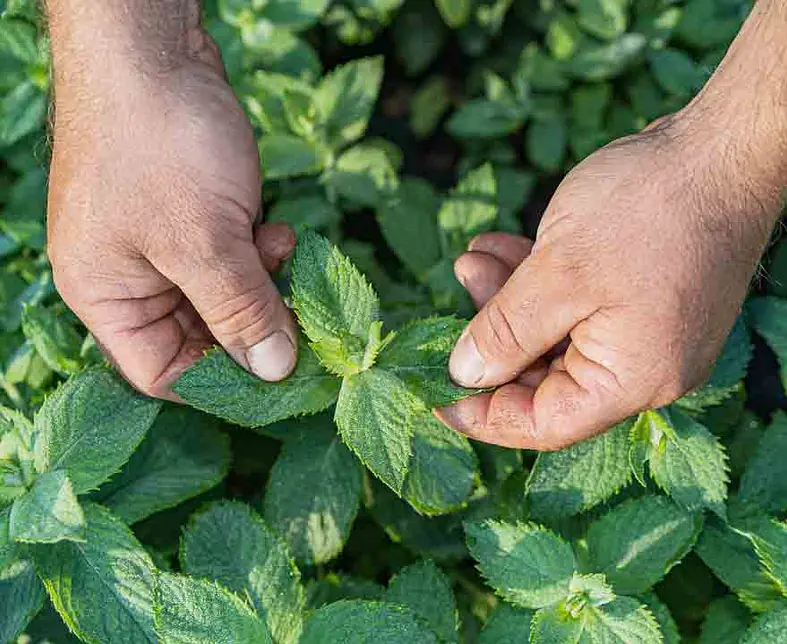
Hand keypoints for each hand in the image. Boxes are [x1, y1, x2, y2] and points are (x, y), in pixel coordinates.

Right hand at [47, 27, 297, 399]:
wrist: (151, 47)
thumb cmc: (159, 144)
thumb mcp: (204, 239)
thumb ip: (240, 310)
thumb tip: (275, 371)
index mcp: (107, 297)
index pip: (163, 372)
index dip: (221, 383)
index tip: (280, 377)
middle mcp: (130, 279)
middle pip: (200, 336)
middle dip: (253, 324)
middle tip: (302, 318)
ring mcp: (160, 245)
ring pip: (223, 295)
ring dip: (262, 283)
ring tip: (281, 250)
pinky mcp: (190, 215)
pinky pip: (230, 256)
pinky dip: (258, 251)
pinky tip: (277, 229)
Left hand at [438, 114, 782, 449]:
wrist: (723, 146)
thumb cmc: (650, 207)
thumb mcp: (559, 272)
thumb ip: (508, 332)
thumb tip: (464, 375)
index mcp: (632, 379)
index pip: (545, 424)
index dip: (483, 414)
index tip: (433, 394)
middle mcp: (644, 367)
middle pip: (545, 378)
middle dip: (491, 337)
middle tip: (455, 293)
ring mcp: (645, 332)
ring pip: (555, 335)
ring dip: (508, 300)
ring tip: (472, 259)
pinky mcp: (641, 298)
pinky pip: (577, 305)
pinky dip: (537, 282)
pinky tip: (501, 248)